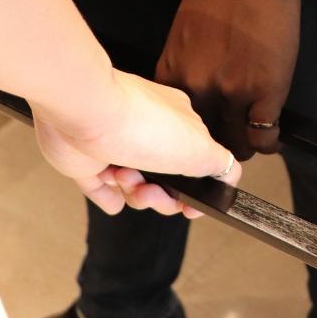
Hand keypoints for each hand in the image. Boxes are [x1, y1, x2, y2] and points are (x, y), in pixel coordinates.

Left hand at [31, 69, 241, 216]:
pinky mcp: (86, 159)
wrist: (86, 112)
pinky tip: (113, 198)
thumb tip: (230, 174)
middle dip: (160, 195)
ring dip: (132, 191)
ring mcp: (115, 146)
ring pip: (133, 186)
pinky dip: (108, 196)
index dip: (193, 190)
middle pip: (164, 180)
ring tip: (123, 176)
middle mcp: (148, 132)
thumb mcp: (200, 147)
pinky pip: (99, 187)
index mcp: (179, 123)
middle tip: (151, 193)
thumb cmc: (142, 123)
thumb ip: (220, 164)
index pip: (193, 163)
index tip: (190, 205)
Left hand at [156, 0, 300, 159]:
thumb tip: (196, 91)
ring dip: (245, 147)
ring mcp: (233, 92)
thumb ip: (186, 67)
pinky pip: (265, 135)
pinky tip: (271, 136)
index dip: (191, 138)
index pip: (176, 126)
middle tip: (228, 149)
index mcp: (175, 75)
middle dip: (217, 149)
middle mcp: (199, 89)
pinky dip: (269, 141)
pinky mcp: (266, 90)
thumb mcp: (184, 33)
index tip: (200, 143)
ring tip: (252, 141)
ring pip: (237, 144)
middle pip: (205, 140)